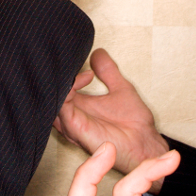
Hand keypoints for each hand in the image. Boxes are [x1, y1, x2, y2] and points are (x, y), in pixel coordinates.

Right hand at [55, 49, 168, 180]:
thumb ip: (108, 71)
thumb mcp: (120, 87)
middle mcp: (72, 114)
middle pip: (51, 92)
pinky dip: (66, 91)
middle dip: (55, 74)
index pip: (60, 85)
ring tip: (71, 67)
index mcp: (79, 105)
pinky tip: (79, 79)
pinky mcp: (75, 128)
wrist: (144, 142)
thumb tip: (98, 52)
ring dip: (60, 81)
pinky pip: (61, 108)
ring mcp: (71, 122)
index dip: (64, 69)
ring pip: (52, 99)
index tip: (75, 56)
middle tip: (64, 58)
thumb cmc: (134, 124)